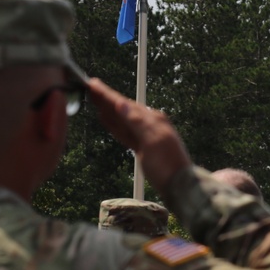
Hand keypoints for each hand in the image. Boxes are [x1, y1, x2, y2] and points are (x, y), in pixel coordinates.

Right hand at [87, 78, 191, 192]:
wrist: (179, 185)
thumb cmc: (167, 164)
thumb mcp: (153, 141)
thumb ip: (137, 122)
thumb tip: (121, 105)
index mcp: (152, 119)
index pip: (125, 104)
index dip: (108, 95)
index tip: (93, 83)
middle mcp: (149, 124)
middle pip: (123, 109)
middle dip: (106, 99)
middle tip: (90, 87)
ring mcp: (145, 135)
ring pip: (122, 119)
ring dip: (108, 110)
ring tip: (94, 99)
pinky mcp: (142, 147)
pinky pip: (124, 132)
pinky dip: (114, 125)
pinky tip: (106, 120)